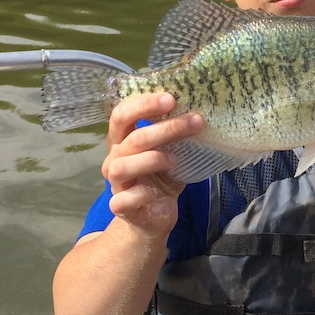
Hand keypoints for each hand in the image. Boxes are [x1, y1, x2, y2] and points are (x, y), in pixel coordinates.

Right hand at [102, 92, 204, 236]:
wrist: (154, 216)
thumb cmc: (161, 177)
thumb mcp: (169, 151)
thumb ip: (174, 135)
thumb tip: (198, 112)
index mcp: (123, 140)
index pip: (122, 114)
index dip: (144, 105)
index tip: (171, 98)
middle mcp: (115, 158)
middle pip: (133, 138)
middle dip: (165, 128)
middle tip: (195, 121)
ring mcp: (116, 183)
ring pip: (123, 166)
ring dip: (153, 159)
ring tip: (175, 159)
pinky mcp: (121, 207)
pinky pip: (125, 199)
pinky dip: (142, 194)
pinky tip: (155, 192)